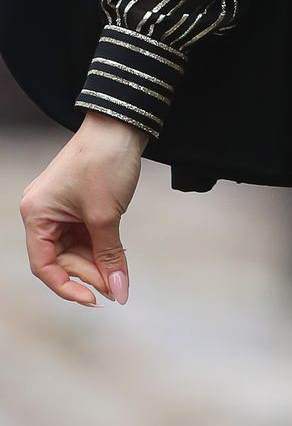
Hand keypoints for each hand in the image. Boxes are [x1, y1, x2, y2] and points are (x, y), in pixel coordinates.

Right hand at [18, 111, 145, 307]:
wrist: (122, 125)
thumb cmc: (106, 164)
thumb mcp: (106, 215)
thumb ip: (110, 256)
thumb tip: (118, 291)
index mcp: (36, 214)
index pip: (45, 265)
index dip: (68, 287)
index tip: (95, 300)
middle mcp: (42, 213)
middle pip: (62, 259)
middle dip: (89, 274)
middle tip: (117, 288)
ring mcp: (60, 208)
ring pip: (75, 249)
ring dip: (97, 263)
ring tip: (120, 277)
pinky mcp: (77, 203)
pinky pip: (85, 235)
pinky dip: (100, 247)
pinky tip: (116, 260)